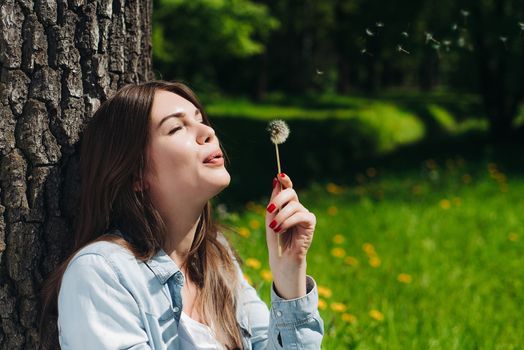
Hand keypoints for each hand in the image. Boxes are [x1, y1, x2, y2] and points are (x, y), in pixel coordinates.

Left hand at [265, 173, 315, 297]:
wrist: (282, 259)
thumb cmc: (275, 239)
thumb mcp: (270, 217)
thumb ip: (273, 200)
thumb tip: (276, 181)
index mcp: (286, 205)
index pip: (288, 187)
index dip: (285, 180)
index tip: (280, 175)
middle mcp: (297, 207)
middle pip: (290, 192)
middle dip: (279, 199)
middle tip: (269, 210)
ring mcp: (304, 214)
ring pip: (294, 205)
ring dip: (281, 216)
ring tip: (275, 228)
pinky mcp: (310, 223)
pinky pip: (301, 215)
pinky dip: (288, 221)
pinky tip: (281, 229)